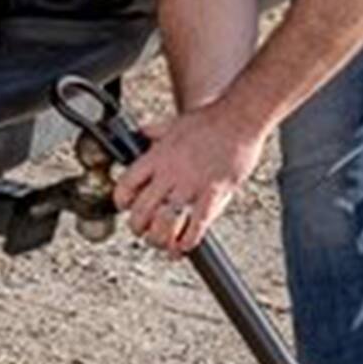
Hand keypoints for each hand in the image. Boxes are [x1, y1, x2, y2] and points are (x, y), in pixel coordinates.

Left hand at [113, 103, 264, 253]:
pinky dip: (188, 240)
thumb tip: (144, 131)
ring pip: (164, 223)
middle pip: (141, 212)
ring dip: (160, 239)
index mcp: (157, 157)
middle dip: (139, 228)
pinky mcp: (214, 192)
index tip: (127, 208)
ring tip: (163, 244)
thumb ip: (156, 131)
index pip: (125, 187)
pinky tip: (185, 246)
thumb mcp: (175, 123)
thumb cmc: (211, 119)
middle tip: (144, 233)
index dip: (122, 203)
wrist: (239, 117)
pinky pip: (197, 225)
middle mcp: (169, 173)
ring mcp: (191, 185)